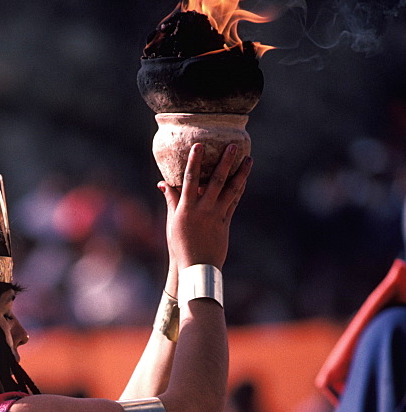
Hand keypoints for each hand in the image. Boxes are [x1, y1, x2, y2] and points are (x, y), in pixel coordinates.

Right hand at [159, 143, 251, 271]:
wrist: (196, 266)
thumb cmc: (180, 245)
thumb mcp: (172, 222)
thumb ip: (171, 200)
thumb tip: (163, 183)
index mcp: (186, 208)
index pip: (190, 180)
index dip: (194, 161)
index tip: (199, 145)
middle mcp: (203, 209)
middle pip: (215, 181)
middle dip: (225, 162)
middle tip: (233, 145)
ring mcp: (216, 216)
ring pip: (231, 190)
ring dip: (240, 173)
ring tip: (248, 159)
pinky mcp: (225, 222)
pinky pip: (234, 202)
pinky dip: (239, 189)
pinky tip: (244, 179)